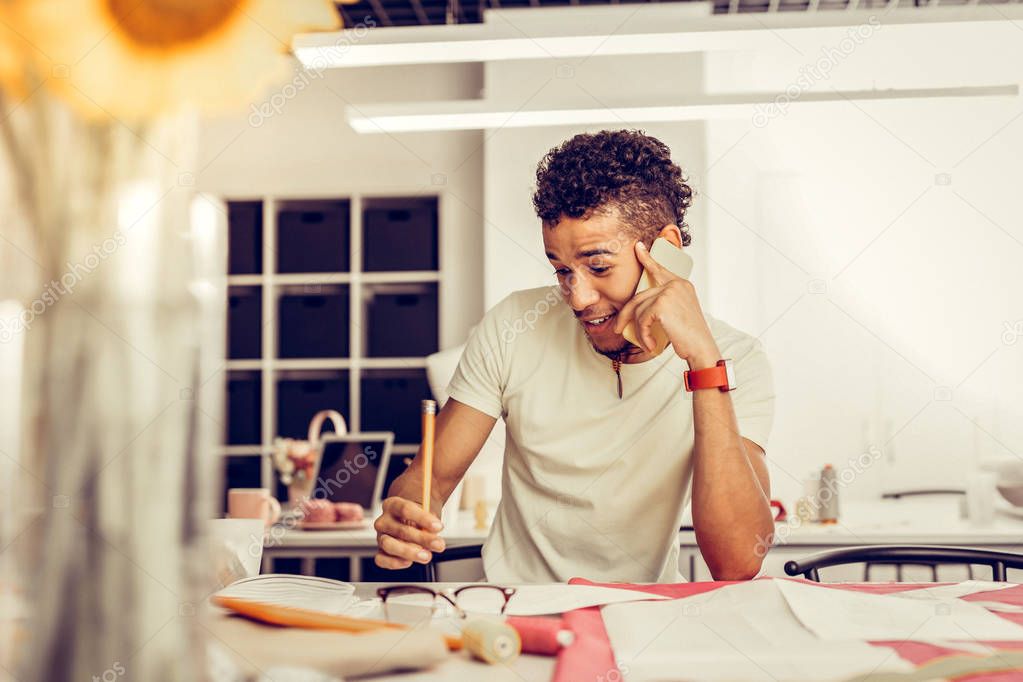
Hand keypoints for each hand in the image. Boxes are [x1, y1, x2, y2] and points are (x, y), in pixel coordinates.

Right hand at [373, 496, 445, 569]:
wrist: (410, 510)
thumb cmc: (419, 508)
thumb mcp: (427, 506)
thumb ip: (430, 517)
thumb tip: (435, 530)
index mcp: (393, 504)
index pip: (406, 509)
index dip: (423, 518)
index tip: (438, 526)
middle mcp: (384, 519)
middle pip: (400, 530)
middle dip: (422, 539)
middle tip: (438, 544)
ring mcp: (381, 535)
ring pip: (389, 544)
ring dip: (409, 552)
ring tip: (426, 555)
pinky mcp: (382, 550)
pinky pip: (381, 559)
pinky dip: (394, 562)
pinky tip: (408, 562)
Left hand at [613, 241, 719, 367]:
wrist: (702, 348)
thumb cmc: (691, 336)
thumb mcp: (679, 314)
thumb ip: (664, 304)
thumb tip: (641, 307)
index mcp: (682, 284)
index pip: (660, 269)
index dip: (647, 259)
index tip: (638, 248)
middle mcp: (676, 284)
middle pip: (639, 296)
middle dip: (626, 314)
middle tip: (617, 327)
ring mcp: (669, 292)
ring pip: (638, 309)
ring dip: (638, 330)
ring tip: (646, 343)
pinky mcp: (662, 305)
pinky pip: (641, 320)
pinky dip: (643, 336)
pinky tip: (650, 345)